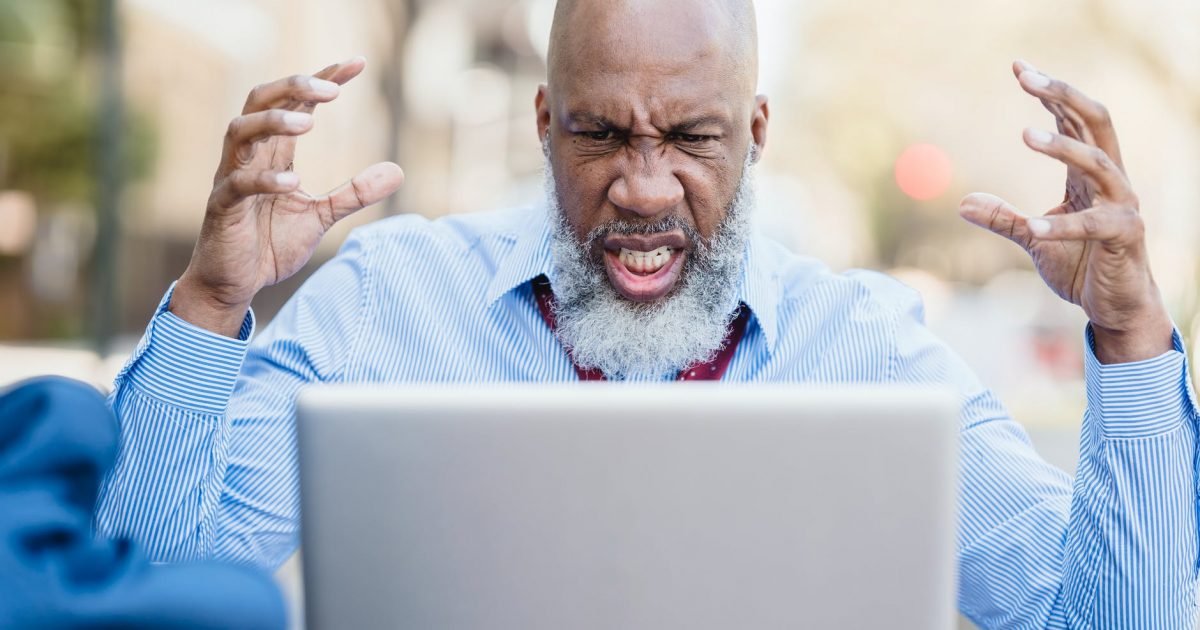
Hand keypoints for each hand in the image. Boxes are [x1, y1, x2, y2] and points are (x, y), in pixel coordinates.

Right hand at [172, 57, 404, 336]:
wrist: (235, 285)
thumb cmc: (270, 245)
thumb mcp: (321, 216)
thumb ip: (354, 193)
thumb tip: (398, 170)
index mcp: (273, 153)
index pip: (295, 102)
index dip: (323, 79)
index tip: (357, 64)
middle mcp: (249, 157)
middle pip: (260, 100)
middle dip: (294, 86)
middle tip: (332, 90)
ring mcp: (231, 179)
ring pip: (240, 131)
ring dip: (274, 122)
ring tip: (309, 123)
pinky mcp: (222, 208)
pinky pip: (237, 184)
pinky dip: (264, 180)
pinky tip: (292, 182)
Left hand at [958, 61, 1171, 363]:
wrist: (1113, 307)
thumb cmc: (1080, 267)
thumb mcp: (1032, 240)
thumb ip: (1003, 218)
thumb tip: (964, 203)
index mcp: (1089, 176)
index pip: (1073, 121)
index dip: (1049, 93)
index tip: (1019, 69)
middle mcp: (1111, 182)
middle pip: (1096, 123)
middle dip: (1064, 96)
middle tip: (1028, 79)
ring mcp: (1122, 207)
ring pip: (1099, 164)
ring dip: (1063, 148)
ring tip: (1025, 134)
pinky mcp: (1124, 237)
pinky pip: (1094, 225)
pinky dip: (1061, 226)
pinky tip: (1032, 227)